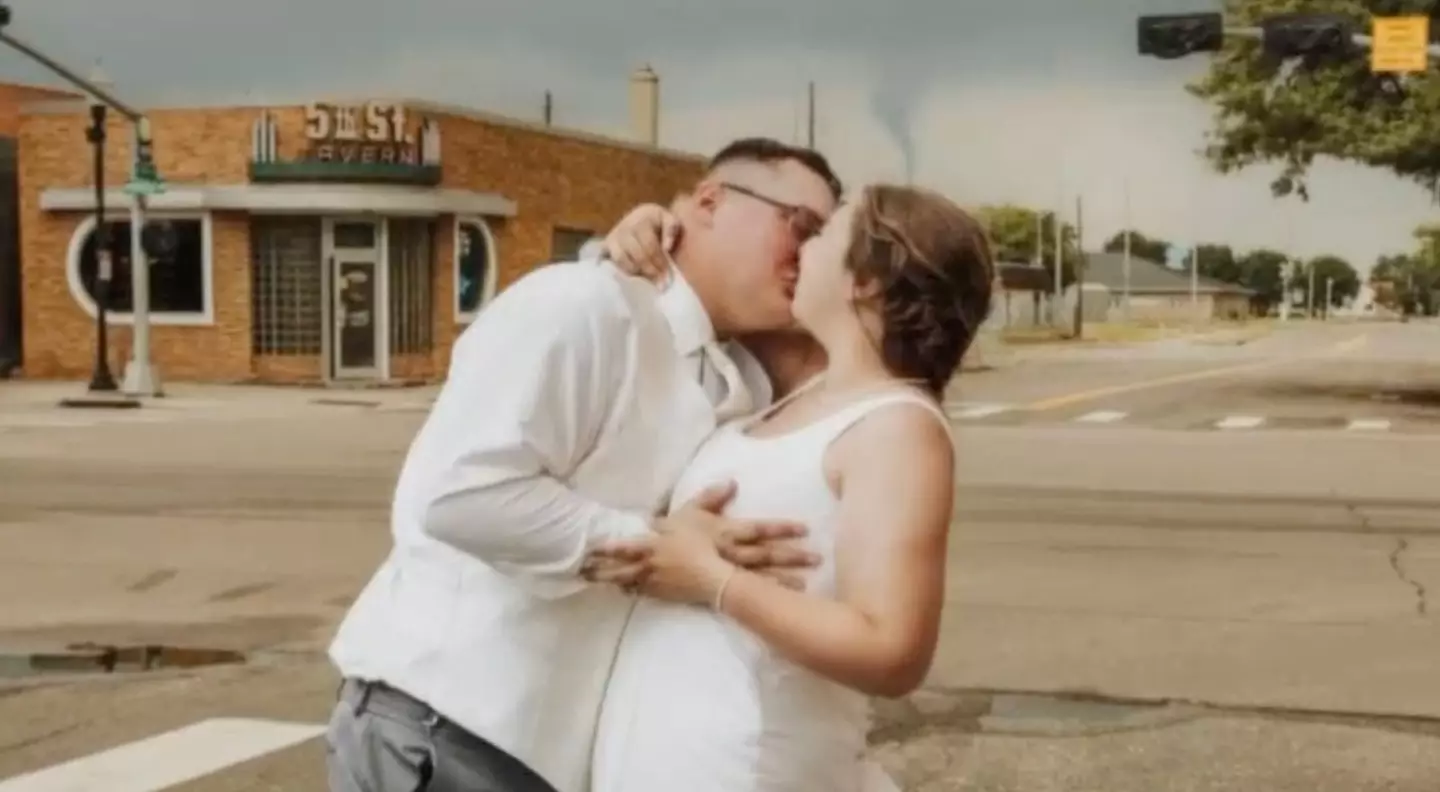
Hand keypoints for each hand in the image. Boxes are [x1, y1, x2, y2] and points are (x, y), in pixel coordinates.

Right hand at [587, 481, 813, 600]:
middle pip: (764, 555)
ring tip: (808, 583)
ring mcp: (721, 574)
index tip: (804, 528)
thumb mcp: (687, 510)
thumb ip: (712, 496)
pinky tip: (780, 603)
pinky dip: (763, 598)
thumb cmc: (666, 533)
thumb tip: (733, 482)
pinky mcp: (715, 591)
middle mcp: (725, 553)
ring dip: (783, 579)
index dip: (781, 528)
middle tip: (818, 558)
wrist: (643, 561)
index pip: (758, 529)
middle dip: (791, 556)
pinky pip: (744, 596)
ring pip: (758, 577)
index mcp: (722, 531)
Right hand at [603, 201, 680, 283]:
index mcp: (640, 219)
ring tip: (647, 279)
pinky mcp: (605, 247)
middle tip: (660, 283)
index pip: (649, 245)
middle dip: (649, 270)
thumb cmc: (657, 221)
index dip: (658, 262)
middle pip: (636, 254)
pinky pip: (611, 262)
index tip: (667, 275)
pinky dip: (622, 271)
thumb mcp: (668, 219)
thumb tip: (667, 248)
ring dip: (635, 272)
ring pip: (620, 259)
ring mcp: (612, 237)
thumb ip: (671, 230)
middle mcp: (623, 228)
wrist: (638, 217)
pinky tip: (633, 278)